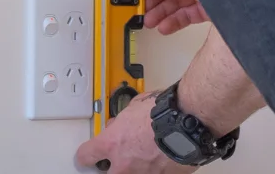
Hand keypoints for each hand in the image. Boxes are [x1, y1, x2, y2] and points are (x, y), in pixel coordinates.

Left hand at [73, 91, 192, 172]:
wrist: (188, 124)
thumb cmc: (164, 113)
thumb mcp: (136, 106)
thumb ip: (124, 118)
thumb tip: (123, 119)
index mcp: (112, 143)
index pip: (86, 155)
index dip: (86, 154)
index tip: (88, 154)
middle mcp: (123, 164)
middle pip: (105, 173)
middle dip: (112, 164)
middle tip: (121, 154)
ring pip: (131, 173)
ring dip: (136, 165)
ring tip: (148, 152)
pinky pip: (153, 173)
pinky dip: (156, 167)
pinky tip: (164, 155)